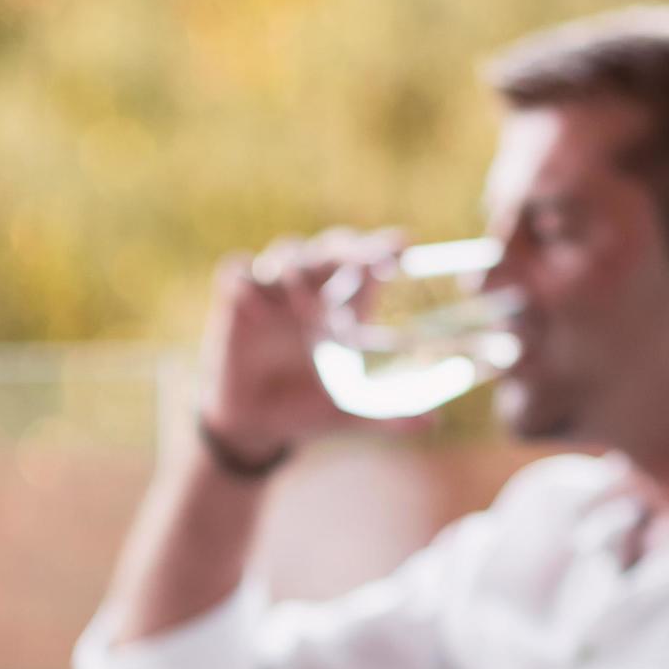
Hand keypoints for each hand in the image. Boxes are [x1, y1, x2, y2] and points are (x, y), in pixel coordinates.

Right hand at [196, 230, 405, 455]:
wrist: (255, 425)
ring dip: (298, 265)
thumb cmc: (308, 409)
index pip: (366, 264)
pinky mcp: (234, 302)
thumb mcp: (350, 412)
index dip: (382, 247)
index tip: (403, 244)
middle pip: (329, 248)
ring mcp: (273, 293)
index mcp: (344, 308)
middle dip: (345, 248)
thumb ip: (389, 414)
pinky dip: (245, 278)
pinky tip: (255, 304)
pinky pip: (235, 272)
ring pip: (285, 252)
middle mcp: (311, 292)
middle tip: (361, 260)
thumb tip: (434, 422)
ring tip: (303, 298)